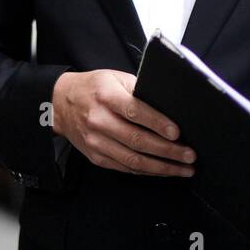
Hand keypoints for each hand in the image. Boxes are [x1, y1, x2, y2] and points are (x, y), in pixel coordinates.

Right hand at [51, 69, 194, 176]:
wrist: (59, 103)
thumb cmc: (93, 88)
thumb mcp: (115, 78)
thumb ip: (139, 90)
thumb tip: (169, 106)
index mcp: (106, 97)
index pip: (135, 111)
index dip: (157, 123)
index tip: (178, 133)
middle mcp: (99, 121)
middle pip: (137, 140)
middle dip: (168, 151)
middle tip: (190, 155)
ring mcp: (96, 142)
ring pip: (133, 159)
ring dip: (162, 167)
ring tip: (183, 169)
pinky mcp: (96, 156)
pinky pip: (125, 167)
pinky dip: (147, 171)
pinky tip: (163, 171)